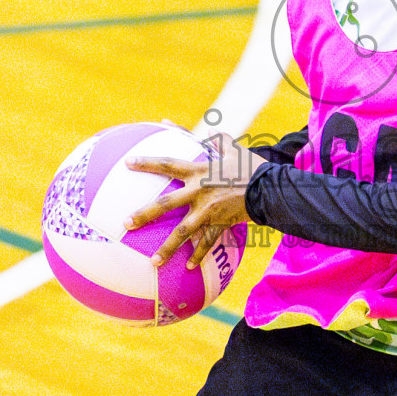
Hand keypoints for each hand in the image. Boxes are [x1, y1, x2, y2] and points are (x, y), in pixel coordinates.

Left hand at [126, 138, 260, 269]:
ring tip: (153, 262)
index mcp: (200, 171)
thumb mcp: (232, 148)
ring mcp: (208, 210)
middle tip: (126, 223)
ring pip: (183, 232)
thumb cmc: (250, 166)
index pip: (168, 164)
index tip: (128, 163)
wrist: (270, 188)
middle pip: (166, 204)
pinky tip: (188, 267)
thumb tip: (194, 128)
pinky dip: (198, 255)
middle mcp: (199, 192)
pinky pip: (207, 242)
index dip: (147, 162)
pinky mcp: (220, 223)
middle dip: (144, 214)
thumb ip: (213, 139)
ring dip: (167, 248)